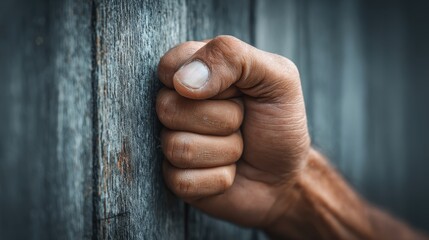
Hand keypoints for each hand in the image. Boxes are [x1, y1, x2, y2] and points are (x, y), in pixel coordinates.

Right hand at [156, 35, 309, 227]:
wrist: (287, 175)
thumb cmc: (280, 122)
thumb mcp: (277, 78)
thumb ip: (232, 57)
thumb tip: (183, 82)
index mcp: (196, 72)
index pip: (168, 67)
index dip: (203, 80)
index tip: (237, 89)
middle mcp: (177, 105)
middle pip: (169, 108)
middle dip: (223, 119)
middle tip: (242, 121)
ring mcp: (173, 142)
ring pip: (180, 148)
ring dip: (226, 151)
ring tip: (239, 147)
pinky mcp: (175, 179)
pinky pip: (184, 181)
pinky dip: (219, 178)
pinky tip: (230, 171)